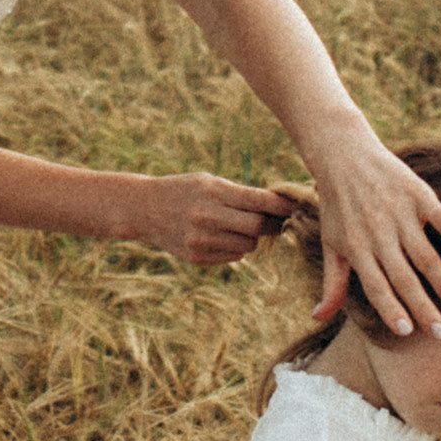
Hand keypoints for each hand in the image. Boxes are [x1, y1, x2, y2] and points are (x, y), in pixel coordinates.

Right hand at [130, 174, 298, 268]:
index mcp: (213, 191)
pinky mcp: (197, 257)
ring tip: (239, 227)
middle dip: (269, 225)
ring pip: (248, 246)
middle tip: (275, 222)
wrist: (143, 208)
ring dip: (251, 238)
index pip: (260, 201)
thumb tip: (281, 208)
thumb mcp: (209, 182)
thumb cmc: (185, 190)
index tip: (296, 207)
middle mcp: (207, 216)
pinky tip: (220, 237)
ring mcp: (201, 240)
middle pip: (257, 227)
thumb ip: (241, 195)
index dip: (282, 206)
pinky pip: (233, 257)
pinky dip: (234, 249)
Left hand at [307, 123, 440, 336]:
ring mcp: (400, 213)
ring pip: (426, 255)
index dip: (390, 308)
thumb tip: (318, 318)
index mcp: (356, 247)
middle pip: (404, 277)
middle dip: (424, 308)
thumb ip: (332, 284)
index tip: (407, 332)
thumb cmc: (337, 206)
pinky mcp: (418, 194)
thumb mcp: (331, 244)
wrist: (344, 155)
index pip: (375, 285)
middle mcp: (378, 233)